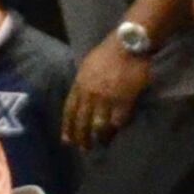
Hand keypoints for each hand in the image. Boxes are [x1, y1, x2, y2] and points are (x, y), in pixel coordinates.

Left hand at [58, 28, 148, 151]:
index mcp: (79, 84)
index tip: (67, 140)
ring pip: (99, 125)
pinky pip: (117, 121)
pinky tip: (116, 132)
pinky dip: (116, 128)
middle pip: (82, 121)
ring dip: (99, 137)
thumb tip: (82, 99)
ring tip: (101, 144)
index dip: (68, 127)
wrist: (126, 45)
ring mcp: (106, 98)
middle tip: (84, 148)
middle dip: (82, 137)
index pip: (70, 110)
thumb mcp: (87, 66)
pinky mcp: (123, 101)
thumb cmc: (107, 53)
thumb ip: (83, 83)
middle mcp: (90, 94)